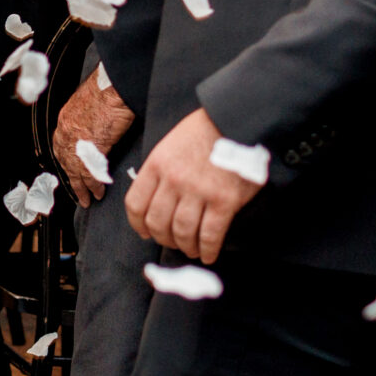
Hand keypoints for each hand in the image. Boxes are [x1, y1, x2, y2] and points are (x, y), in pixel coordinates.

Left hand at [55, 71, 135, 203]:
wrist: (115, 85)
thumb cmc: (108, 89)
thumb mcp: (90, 104)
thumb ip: (88, 120)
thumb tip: (95, 130)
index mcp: (66, 119)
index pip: (61, 147)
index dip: (66, 162)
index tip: (71, 172)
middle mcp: (66, 131)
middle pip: (66, 162)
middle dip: (72, 179)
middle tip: (79, 193)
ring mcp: (77, 141)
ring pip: (76, 171)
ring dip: (83, 187)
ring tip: (89, 198)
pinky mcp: (91, 148)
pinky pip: (90, 173)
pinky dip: (94, 184)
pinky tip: (98, 191)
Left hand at [123, 107, 258, 263]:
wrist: (239, 121)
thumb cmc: (206, 131)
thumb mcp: (172, 144)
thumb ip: (161, 169)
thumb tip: (155, 198)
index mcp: (157, 166)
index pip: (136, 204)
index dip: (138, 224)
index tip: (145, 232)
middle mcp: (174, 181)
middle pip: (158, 223)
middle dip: (163, 238)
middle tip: (171, 242)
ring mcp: (199, 192)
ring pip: (182, 232)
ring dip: (185, 246)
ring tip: (191, 249)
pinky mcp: (224, 201)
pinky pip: (210, 234)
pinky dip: (208, 249)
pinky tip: (208, 254)